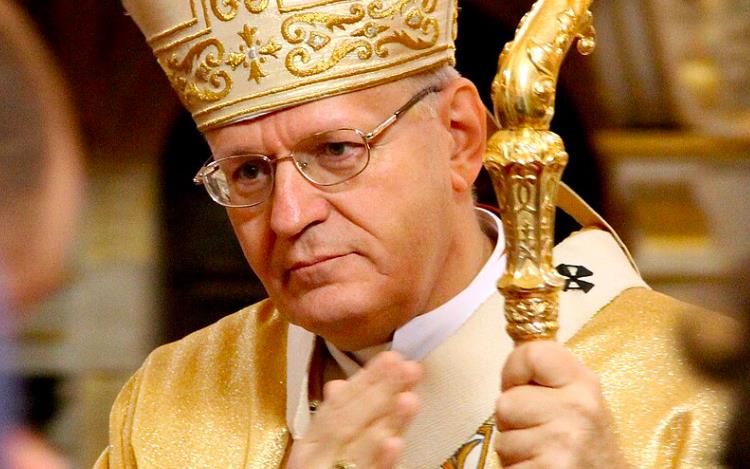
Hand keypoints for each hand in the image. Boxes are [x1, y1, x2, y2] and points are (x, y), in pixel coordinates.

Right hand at [286, 351, 421, 468]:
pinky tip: (395, 444)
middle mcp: (314, 460)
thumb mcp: (318, 453)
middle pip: (347, 421)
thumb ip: (332, 422)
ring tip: (410, 399)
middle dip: (380, 392)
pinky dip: (379, 462)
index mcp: (309, 445)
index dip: (365, 380)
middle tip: (411, 368)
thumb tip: (337, 385)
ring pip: (356, 448)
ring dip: (383, 422)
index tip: (393, 357)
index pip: (337, 405)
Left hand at [494, 341, 630, 468]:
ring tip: (541, 452)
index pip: (531, 354)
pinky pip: (507, 465)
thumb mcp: (578, 398)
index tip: (520, 387)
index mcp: (583, 382)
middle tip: (537, 432)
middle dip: (512, 421)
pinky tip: (541, 467)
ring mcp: (564, 441)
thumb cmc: (587, 442)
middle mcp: (578, 407)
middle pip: (506, 401)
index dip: (513, 371)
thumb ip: (547, 378)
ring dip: (514, 448)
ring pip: (503, 438)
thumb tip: (513, 358)